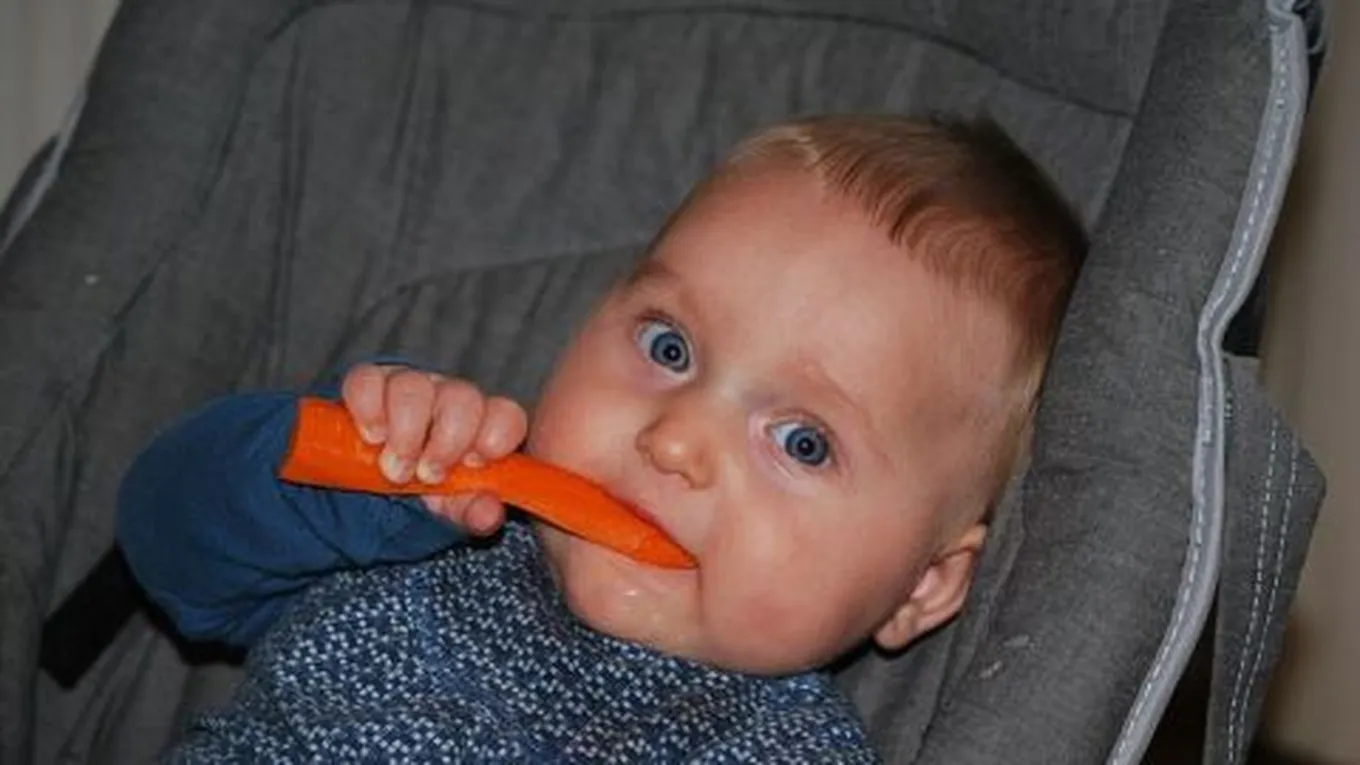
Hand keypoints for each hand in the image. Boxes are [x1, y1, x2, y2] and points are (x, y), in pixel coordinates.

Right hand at [340, 364, 527, 534]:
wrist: (376, 482)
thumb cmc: (427, 487)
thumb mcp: (452, 507)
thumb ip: (473, 510)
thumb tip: (488, 513)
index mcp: (483, 425)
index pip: (507, 415)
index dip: (497, 434)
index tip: (474, 463)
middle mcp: (451, 399)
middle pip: (462, 397)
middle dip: (446, 440)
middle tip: (427, 476)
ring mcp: (412, 386)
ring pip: (414, 386)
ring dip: (405, 430)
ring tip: (395, 469)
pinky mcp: (370, 382)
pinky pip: (367, 380)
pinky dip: (369, 408)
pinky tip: (371, 437)